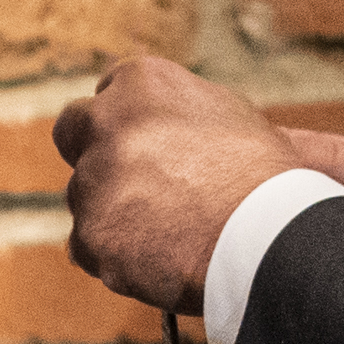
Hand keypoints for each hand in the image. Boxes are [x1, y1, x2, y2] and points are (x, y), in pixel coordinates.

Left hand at [54, 59, 305, 312]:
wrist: (269, 234)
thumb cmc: (265, 177)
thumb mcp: (231, 117)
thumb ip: (182, 115)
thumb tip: (164, 133)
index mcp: (142, 82)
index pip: (110, 93)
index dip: (127, 122)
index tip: (144, 145)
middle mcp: (107, 121)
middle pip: (74, 131)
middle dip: (92, 152)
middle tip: (130, 183)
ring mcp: (94, 179)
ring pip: (84, 195)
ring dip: (112, 212)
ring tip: (170, 234)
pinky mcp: (90, 233)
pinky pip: (88, 247)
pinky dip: (115, 257)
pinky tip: (160, 262)